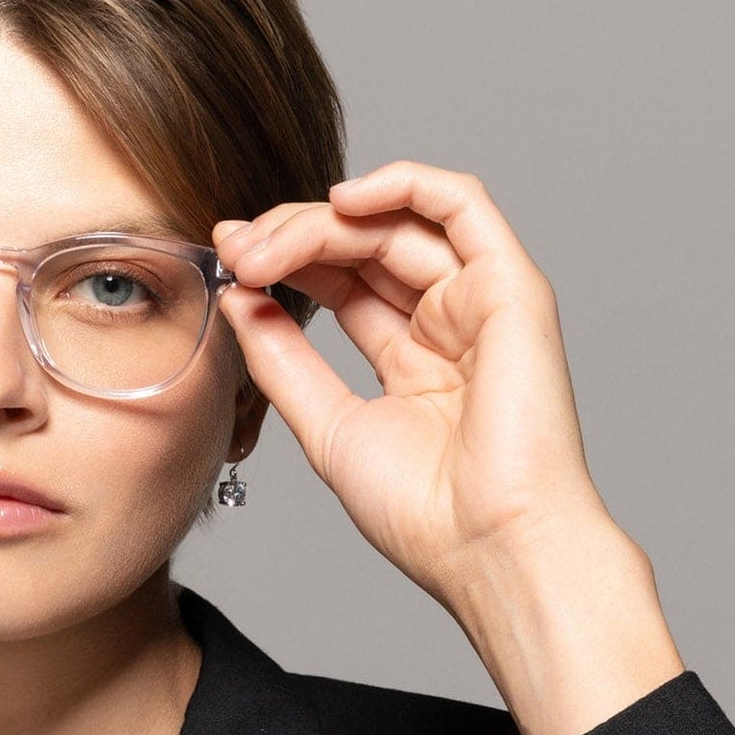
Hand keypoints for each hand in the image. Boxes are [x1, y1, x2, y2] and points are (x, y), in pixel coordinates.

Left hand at [213, 159, 682, 734]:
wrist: (488, 550)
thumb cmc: (424, 513)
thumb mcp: (325, 425)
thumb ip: (281, 359)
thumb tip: (236, 297)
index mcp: (412, 358)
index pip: (340, 282)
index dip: (281, 259)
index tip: (224, 257)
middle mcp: (448, 323)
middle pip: (361, 246)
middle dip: (289, 238)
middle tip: (235, 250)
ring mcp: (480, 303)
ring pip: (395, 223)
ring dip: (321, 220)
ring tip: (265, 242)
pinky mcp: (510, 288)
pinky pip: (461, 205)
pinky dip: (402, 184)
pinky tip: (340, 199)